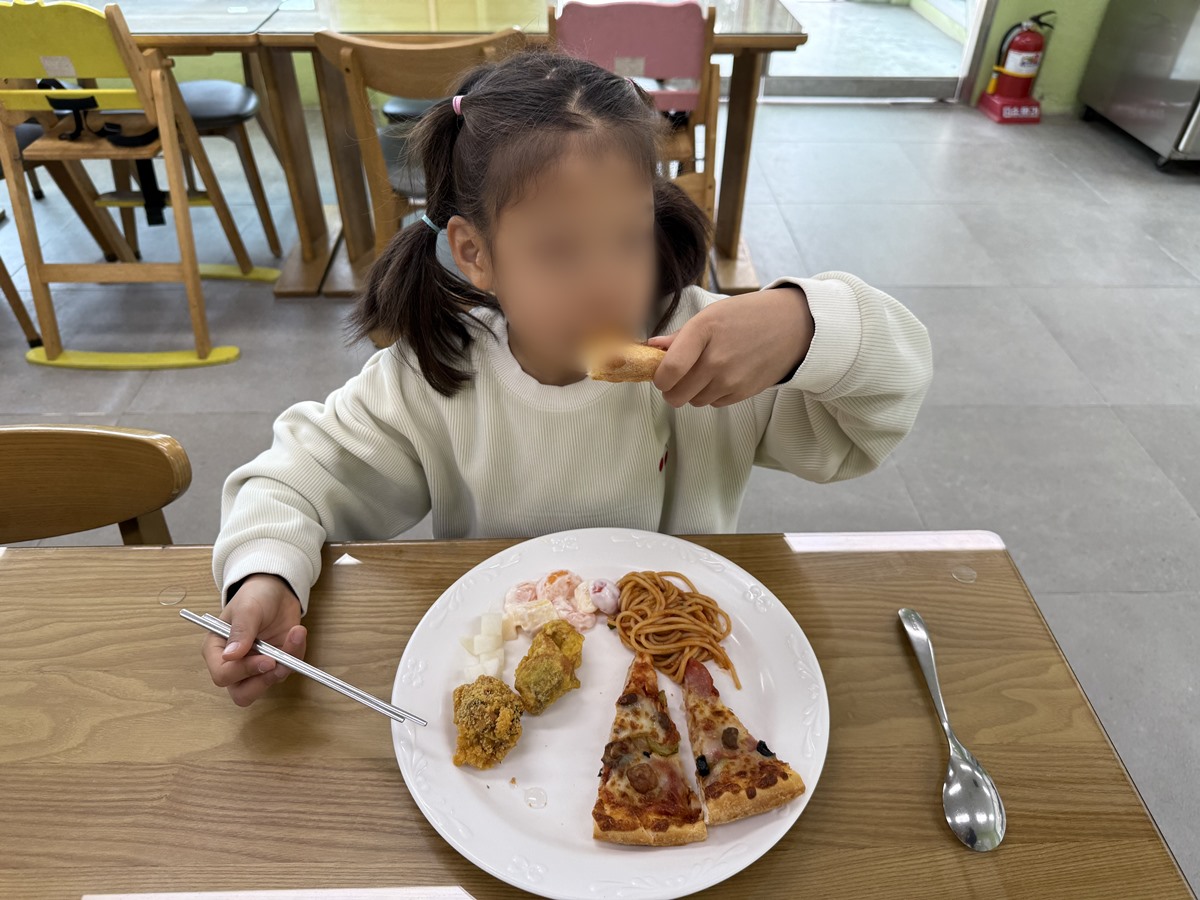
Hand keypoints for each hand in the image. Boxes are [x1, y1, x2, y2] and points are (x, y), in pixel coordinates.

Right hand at [201, 574, 306, 706]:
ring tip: (295, 636)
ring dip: (284, 666)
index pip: (222, 675)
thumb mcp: (247, 608)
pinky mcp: (276, 664)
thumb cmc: (255, 596)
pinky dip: (296, 655)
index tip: (266, 659)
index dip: (243, 672)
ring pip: (267, 685)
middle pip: (242, 694)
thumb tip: (230, 657)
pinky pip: (287, 671)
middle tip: (278, 662)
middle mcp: (234, 664)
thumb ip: (240, 631)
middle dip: (263, 682)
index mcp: (216, 650)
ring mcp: (256, 667)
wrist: (276, 590)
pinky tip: (298, 633)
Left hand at [650, 286, 813, 407]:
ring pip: (694, 401)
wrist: (791, 326)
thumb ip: (679, 336)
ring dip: (693, 392)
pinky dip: (712, 394)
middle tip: (677, 377)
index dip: (658, 378)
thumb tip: (651, 347)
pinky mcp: (743, 392)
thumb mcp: (711, 315)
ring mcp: (731, 379)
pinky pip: (714, 403)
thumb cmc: (747, 315)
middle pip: (676, 394)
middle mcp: (716, 359)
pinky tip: (723, 375)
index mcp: (703, 332)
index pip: (669, 370)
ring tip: (705, 371)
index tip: (660, 375)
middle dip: (671, 389)